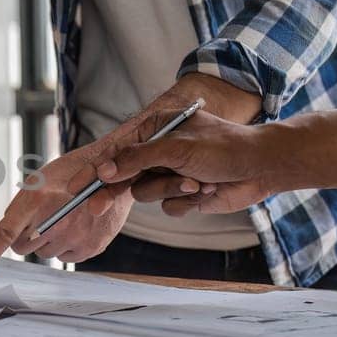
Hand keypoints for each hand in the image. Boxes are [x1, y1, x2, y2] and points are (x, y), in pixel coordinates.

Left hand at [0, 132, 138, 281]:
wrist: (115, 171)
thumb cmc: (74, 172)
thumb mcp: (41, 179)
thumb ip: (22, 206)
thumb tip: (8, 227)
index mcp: (36, 201)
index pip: (4, 233)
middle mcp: (55, 222)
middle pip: (23, 248)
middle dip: (26, 237)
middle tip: (43, 217)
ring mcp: (74, 236)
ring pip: (45, 254)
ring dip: (49, 241)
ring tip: (65, 217)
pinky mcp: (91, 247)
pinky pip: (66, 257)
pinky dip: (68, 246)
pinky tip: (78, 225)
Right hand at [96, 110, 277, 215]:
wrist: (262, 167)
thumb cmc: (223, 147)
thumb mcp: (175, 148)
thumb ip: (136, 159)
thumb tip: (105, 171)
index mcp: (156, 129)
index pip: (116, 152)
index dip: (94, 170)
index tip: (74, 185)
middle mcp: (160, 151)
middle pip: (124, 177)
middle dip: (116, 191)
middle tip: (95, 207)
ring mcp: (171, 174)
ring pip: (146, 194)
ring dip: (171, 190)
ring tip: (196, 183)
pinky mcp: (184, 195)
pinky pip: (167, 207)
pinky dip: (185, 202)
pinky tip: (206, 190)